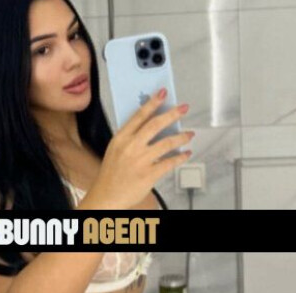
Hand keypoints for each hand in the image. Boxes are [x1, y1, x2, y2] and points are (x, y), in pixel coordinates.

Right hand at [92, 88, 194, 209]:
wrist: (107, 196)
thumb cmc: (111, 175)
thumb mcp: (115, 150)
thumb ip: (130, 138)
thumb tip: (151, 127)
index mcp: (121, 138)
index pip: (139, 116)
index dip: (152, 103)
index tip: (162, 94)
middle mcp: (131, 147)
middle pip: (156, 125)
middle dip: (172, 114)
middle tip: (183, 108)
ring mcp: (141, 160)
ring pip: (167, 143)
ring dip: (181, 137)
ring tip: (189, 134)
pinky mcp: (149, 174)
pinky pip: (170, 162)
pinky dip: (181, 157)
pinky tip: (186, 154)